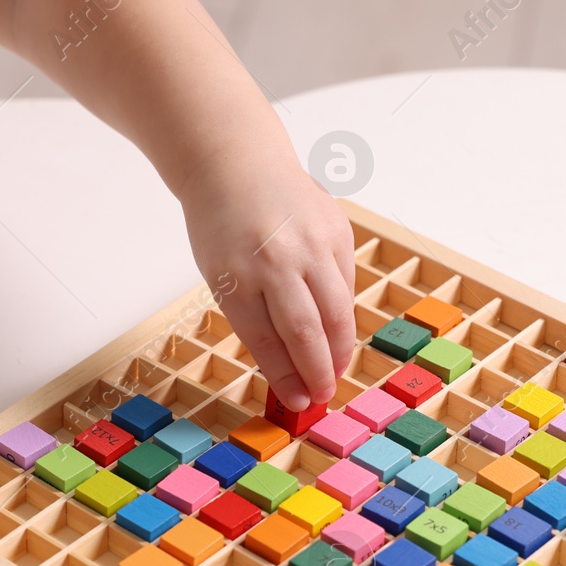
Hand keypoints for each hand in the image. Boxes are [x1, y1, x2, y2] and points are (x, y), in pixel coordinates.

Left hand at [179, 155, 355, 410]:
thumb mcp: (220, 274)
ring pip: (336, 310)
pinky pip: (345, 283)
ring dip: (339, 348)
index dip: (284, 376)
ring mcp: (312, 242)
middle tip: (322, 396)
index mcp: (237, 274)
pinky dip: (343, 311)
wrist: (239, 164)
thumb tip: (287, 366)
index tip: (296, 401)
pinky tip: (338, 330)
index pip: (266, 339)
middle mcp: (277, 259)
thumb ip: (250, 316)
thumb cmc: (222, 226)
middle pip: (305, 330)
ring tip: (336, 371)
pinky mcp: (337, 230)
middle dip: (317, 371)